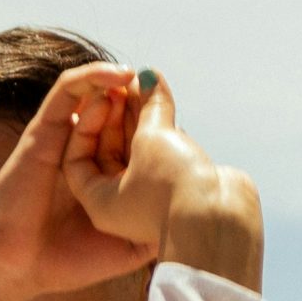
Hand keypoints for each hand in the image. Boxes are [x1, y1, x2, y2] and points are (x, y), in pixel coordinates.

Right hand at [0, 63, 155, 300]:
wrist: (17, 266)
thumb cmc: (67, 263)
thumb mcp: (131, 249)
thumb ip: (158, 233)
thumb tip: (192, 217)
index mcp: (103, 178)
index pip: (133, 139)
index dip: (153, 123)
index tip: (176, 118)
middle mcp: (83, 155)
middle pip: (116, 112)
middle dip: (138, 99)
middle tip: (159, 88)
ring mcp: (62, 141)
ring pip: (95, 97)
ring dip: (118, 83)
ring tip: (140, 80)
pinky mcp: (44, 130)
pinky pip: (68, 91)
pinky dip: (92, 76)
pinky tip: (119, 75)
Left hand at [64, 72, 263, 290]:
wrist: (222, 224)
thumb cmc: (173, 189)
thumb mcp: (151, 140)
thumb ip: (149, 107)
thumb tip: (149, 76)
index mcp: (100, 204)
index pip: (80, 157)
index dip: (90, 122)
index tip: (107, 96)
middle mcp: (122, 204)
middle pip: (111, 151)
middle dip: (118, 116)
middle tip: (128, 81)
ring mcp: (151, 200)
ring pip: (139, 152)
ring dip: (141, 119)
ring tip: (147, 84)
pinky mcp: (177, 193)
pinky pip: (162, 157)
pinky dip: (162, 133)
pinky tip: (166, 105)